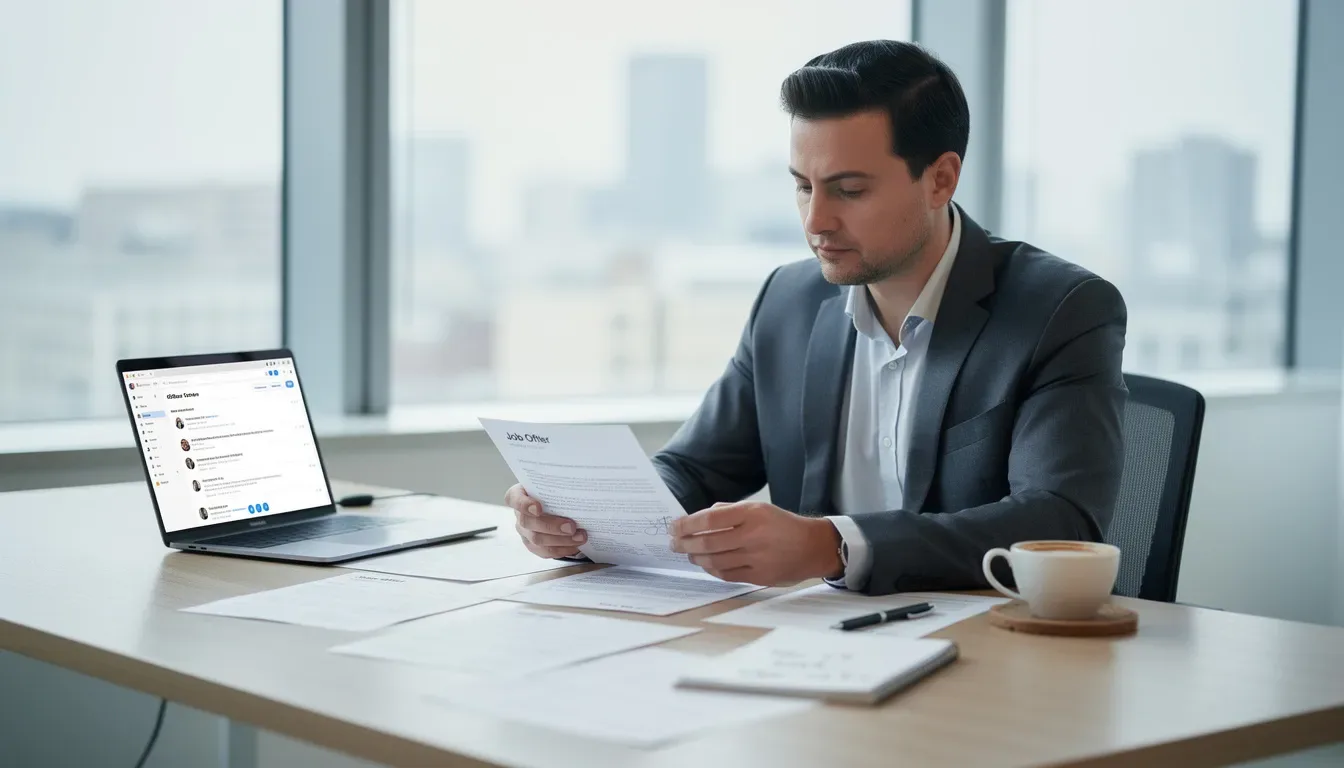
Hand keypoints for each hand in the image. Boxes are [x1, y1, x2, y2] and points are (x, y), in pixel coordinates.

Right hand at [503, 484, 586, 558]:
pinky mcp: (533, 546)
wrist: (557, 504)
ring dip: (561, 540)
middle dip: (551, 526)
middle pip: (528, 523)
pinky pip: (545, 551)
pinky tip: (576, 545)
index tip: (538, 508)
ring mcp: (525, 532)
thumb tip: (581, 487)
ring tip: (580, 537)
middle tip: (571, 526)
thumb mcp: (554, 483)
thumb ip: (560, 484)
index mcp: (519, 494)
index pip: (514, 499)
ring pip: (538, 540)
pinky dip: (562, 549)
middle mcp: (519, 514)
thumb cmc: (554, 491)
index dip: (524, 504)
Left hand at [669, 501, 841, 585]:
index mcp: (752, 513)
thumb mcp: (758, 507)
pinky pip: (727, 574)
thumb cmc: (781, 524)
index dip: (687, 524)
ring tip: (688, 554)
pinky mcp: (759, 576)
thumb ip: (728, 511)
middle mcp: (753, 535)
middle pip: (708, 542)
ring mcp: (757, 558)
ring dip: (696, 558)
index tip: (674, 526)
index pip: (710, 519)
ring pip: (715, 560)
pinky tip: (706, 565)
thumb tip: (697, 519)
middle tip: (674, 543)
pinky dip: (712, 570)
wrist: (813, 546)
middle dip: (685, 543)